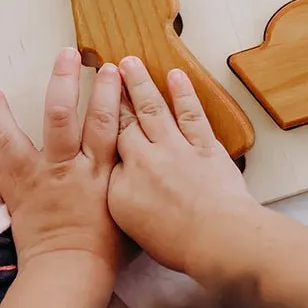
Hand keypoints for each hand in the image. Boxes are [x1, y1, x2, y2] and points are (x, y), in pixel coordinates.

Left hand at [0, 48, 129, 307]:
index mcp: (100, 173)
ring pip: (16, 136)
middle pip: (64, 115)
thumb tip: (138, 162)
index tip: (111, 68)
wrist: (70, 274)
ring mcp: (38, 179)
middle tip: (67, 55)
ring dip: (3, 111)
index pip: (107, 123)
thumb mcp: (128, 211)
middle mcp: (68, 169)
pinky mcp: (18, 193)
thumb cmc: (107, 251)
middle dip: (65, 80)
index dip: (109, 93)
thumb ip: (128, 182)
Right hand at [108, 56, 255, 275]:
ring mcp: (175, 150)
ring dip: (141, 84)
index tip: (89, 105)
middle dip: (112, 94)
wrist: (217, 240)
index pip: (105, 151)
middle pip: (123, 123)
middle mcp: (143, 162)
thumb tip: (120, 183)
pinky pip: (191, 114)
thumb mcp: (133, 229)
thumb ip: (123, 199)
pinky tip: (175, 75)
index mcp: (120, 186)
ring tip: (130, 62)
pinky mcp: (204, 146)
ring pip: (153, 110)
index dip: (97, 124)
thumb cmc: (177, 245)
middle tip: (105, 69)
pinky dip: (183, 94)